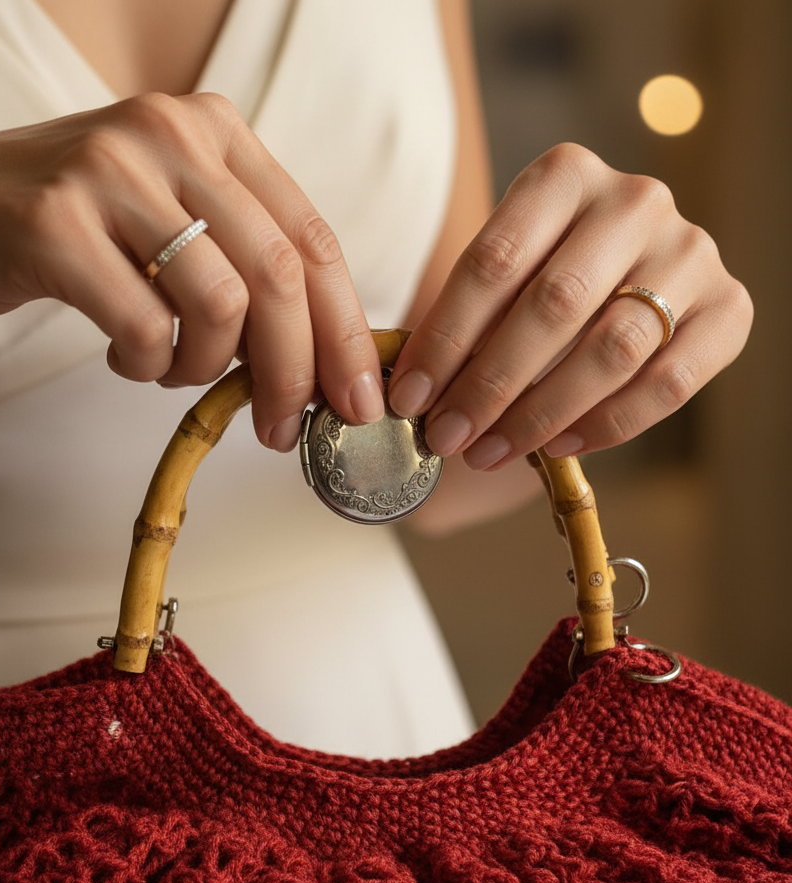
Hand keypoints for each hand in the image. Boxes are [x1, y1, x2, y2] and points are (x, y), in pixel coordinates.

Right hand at [0, 93, 383, 448]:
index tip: (358, 401)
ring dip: (206, 368)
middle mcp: (171, 135)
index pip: (314, 239)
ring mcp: (110, 171)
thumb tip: (324, 365)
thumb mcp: (174, 219)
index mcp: (216, 132)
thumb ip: (245, 265)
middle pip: (279, 276)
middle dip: (294, 372)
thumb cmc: (80, 228)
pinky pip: (144, 329)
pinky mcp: (55, 223)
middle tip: (281, 428)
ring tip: (173, 369)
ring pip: (219, 306)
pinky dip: (146, 366)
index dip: (345, 332)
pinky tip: (124, 356)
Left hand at [388, 143, 752, 466]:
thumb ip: (467, 318)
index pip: (495, 261)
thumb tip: (412, 395)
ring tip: (489, 453)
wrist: (636, 275)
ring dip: (542, 413)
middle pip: (555, 305)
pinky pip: (668, 383)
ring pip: (612, 349)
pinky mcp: (729, 308)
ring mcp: (690, 252)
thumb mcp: (503, 276)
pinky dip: (607, 424)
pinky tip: (558, 448)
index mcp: (566, 173)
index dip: (446, 337)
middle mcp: (636, 201)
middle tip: (448, 435)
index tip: (408, 398)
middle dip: (489, 384)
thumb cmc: (546, 279)